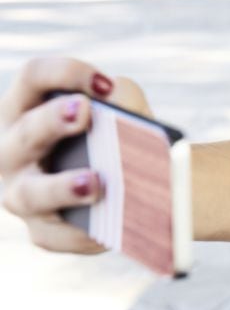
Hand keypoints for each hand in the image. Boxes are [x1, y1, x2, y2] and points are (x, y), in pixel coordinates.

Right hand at [0, 58, 149, 253]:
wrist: (137, 182)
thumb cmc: (119, 135)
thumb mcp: (124, 111)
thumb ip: (125, 99)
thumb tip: (123, 105)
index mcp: (28, 107)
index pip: (33, 77)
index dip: (64, 73)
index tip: (102, 84)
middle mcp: (13, 149)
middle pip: (26, 131)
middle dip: (53, 121)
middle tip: (84, 112)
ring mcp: (22, 192)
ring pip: (30, 193)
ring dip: (61, 187)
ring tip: (95, 182)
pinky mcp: (42, 231)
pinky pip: (57, 236)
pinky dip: (84, 234)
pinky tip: (109, 229)